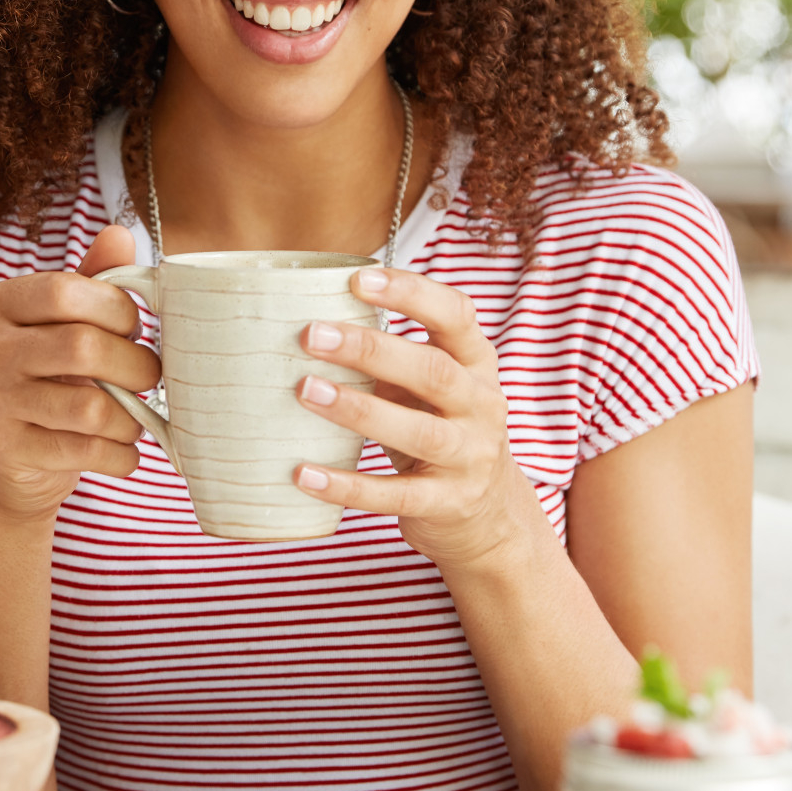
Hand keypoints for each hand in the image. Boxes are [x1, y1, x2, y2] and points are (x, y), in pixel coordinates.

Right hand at [0, 224, 160, 521]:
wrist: (7, 467)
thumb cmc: (45, 382)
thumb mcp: (63, 327)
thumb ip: (91, 282)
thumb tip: (120, 233)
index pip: (66, 290)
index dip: (117, 309)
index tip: (134, 329)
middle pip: (82, 346)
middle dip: (135, 366)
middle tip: (150, 378)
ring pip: (88, 406)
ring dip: (130, 418)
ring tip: (135, 420)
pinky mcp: (2, 450)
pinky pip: (83, 450)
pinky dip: (119, 455)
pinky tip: (122, 452)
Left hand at [291, 266, 534, 570]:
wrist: (487, 511)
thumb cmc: (440, 427)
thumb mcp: (430, 386)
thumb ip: (389, 356)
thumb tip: (307, 322)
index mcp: (477, 362)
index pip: (456, 315)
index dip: (411, 293)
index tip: (358, 279)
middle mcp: (482, 406)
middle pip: (433, 371)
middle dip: (371, 349)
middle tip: (312, 334)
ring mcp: (469, 458)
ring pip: (418, 432)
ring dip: (358, 410)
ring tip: (305, 391)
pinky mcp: (446, 503)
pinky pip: (393, 495)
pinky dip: (346, 486)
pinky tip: (304, 474)